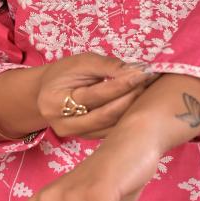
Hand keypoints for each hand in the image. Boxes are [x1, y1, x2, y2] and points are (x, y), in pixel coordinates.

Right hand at [36, 51, 160, 139]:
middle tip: (151, 82)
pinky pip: (112, 130)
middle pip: (105, 114)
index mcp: (55, 101)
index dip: (121, 84)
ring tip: (149, 91)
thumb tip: (136, 70)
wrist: (48, 91)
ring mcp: (76, 135)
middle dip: (131, 97)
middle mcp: (63, 124)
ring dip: (133, 108)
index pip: (95, 94)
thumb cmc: (66, 72)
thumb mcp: (82, 62)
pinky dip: (127, 117)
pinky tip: (140, 105)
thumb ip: (108, 66)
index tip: (144, 73)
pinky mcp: (88, 138)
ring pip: (111, 126)